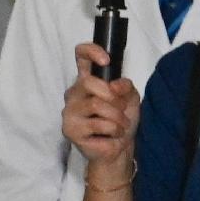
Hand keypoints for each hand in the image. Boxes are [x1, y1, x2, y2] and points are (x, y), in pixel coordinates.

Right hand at [61, 39, 139, 172]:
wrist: (120, 149)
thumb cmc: (122, 121)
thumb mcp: (130, 98)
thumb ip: (125, 86)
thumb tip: (115, 85)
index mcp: (87, 81)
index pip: (81, 56)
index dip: (91, 51)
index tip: (106, 60)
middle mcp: (74, 93)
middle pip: (89, 82)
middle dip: (113, 98)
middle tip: (121, 110)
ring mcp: (69, 112)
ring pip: (96, 105)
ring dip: (117, 117)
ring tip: (120, 126)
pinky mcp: (70, 129)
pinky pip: (97, 124)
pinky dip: (113, 130)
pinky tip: (111, 136)